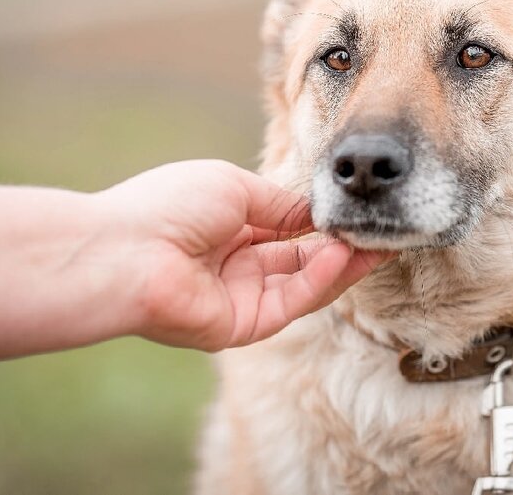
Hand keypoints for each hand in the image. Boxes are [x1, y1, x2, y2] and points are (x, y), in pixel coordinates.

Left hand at [96, 160, 388, 351]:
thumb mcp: (235, 187)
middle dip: (346, 245)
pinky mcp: (243, 326)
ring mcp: (242, 297)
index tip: (362, 208)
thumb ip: (281, 203)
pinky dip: (320, 280)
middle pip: (304, 259)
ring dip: (343, 263)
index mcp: (229, 227)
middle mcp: (238, 264)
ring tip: (378, 241)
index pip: (289, 227)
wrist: (124, 251)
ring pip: (305, 283)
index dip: (325, 221)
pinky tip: (343, 255)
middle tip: (388, 230)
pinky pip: (292, 302)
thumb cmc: (168, 206)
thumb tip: (319, 211)